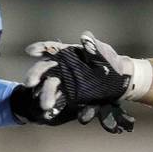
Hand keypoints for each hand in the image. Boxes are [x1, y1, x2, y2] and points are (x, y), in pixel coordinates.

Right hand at [22, 33, 138, 132]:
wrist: (122, 82)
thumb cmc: (110, 63)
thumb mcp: (103, 52)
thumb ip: (93, 46)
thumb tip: (84, 36)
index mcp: (67, 54)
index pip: (51, 49)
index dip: (40, 49)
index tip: (30, 51)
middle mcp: (61, 69)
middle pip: (45, 70)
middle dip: (35, 75)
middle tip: (30, 83)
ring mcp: (63, 85)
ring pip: (50, 89)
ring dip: (45, 96)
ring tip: (44, 106)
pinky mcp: (68, 99)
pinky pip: (60, 104)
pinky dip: (53, 110)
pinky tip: (49, 116)